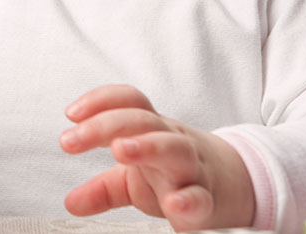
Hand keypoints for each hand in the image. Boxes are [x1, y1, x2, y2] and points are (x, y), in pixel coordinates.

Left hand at [60, 84, 254, 230]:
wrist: (234, 187)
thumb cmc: (175, 174)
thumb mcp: (134, 178)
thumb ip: (102, 188)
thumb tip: (72, 202)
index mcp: (152, 131)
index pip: (129, 103)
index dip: (100, 101)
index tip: (71, 114)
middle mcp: (171, 143)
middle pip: (144, 121)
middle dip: (108, 124)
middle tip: (73, 138)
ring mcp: (191, 169)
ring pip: (174, 148)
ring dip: (147, 146)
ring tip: (120, 151)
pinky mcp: (206, 200)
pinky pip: (200, 196)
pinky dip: (188, 199)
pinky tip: (174, 203)